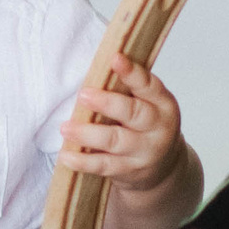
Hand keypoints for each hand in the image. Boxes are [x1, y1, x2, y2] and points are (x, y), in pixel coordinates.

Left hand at [61, 55, 189, 195]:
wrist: (162, 166)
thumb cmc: (145, 125)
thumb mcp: (147, 104)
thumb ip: (127, 88)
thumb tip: (94, 67)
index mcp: (162, 103)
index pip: (148, 85)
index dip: (132, 72)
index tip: (115, 58)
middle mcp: (158, 127)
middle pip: (133, 113)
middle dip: (107, 103)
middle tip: (83, 95)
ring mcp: (144, 151)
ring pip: (116, 140)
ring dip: (88, 133)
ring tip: (65, 128)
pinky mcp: (129, 170)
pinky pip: (104, 165)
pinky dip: (83, 161)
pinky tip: (66, 155)